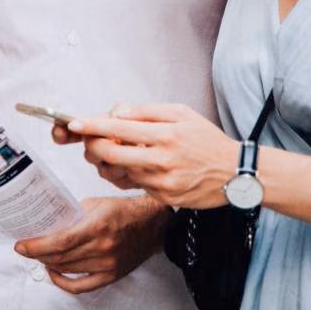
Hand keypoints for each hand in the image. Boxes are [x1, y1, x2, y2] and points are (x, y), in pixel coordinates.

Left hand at [13, 196, 165, 293]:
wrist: (153, 225)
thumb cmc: (123, 211)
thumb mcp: (95, 204)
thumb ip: (71, 215)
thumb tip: (46, 224)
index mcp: (98, 226)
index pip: (59, 242)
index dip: (36, 246)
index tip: (21, 245)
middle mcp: (103, 248)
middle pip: (60, 257)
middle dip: (36, 254)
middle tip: (24, 249)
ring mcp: (108, 265)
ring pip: (67, 270)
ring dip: (47, 264)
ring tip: (38, 256)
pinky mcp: (112, 276)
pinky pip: (81, 287)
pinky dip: (63, 282)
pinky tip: (53, 272)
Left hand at [54, 103, 237, 208]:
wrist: (235, 173)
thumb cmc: (206, 140)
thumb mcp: (181, 114)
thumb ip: (146, 111)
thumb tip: (117, 112)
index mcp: (165, 134)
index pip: (119, 128)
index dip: (93, 126)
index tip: (75, 124)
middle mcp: (162, 159)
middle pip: (111, 154)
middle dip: (94, 146)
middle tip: (90, 140)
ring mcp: (162, 181)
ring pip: (120, 171)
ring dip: (111, 161)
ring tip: (121, 151)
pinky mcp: (163, 197)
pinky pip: (135, 184)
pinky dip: (130, 174)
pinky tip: (140, 165)